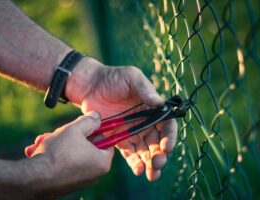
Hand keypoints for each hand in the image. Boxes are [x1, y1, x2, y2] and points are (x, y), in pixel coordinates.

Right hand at [24, 112, 113, 198]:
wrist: (33, 179)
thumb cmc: (58, 153)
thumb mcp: (75, 129)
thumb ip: (89, 121)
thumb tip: (96, 116)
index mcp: (102, 162)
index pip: (106, 141)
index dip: (95, 130)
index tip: (83, 125)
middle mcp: (95, 174)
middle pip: (87, 147)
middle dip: (71, 136)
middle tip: (59, 131)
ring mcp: (81, 181)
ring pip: (72, 154)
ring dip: (58, 144)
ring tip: (43, 140)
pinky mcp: (67, 184)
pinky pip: (64, 165)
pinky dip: (54, 157)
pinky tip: (37, 151)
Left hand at [66, 58, 177, 180]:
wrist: (90, 86)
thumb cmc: (113, 78)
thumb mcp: (131, 77)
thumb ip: (145, 90)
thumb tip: (161, 103)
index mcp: (152, 108)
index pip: (166, 125)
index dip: (169, 137)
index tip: (166, 146)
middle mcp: (145, 122)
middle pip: (157, 142)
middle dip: (160, 155)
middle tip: (158, 163)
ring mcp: (132, 132)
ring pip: (145, 151)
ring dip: (150, 163)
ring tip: (152, 175)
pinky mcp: (119, 139)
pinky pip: (129, 153)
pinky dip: (135, 163)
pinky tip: (139, 171)